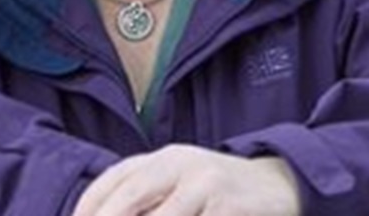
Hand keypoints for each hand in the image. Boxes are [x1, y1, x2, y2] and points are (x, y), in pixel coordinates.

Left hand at [71, 144, 300, 215]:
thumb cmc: (218, 192)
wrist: (280, 185)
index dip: (88, 208)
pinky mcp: (228, 204)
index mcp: (164, 159)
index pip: (114, 180)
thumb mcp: (181, 185)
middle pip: (128, 195)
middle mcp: (181, 164)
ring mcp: (206, 182)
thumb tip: (100, 215)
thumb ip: (147, 197)